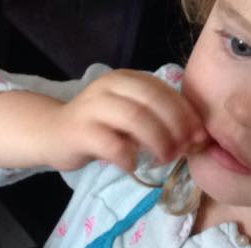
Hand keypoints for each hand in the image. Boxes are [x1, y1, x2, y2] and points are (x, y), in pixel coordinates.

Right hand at [37, 69, 207, 171]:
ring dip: (157, 141)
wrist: (51, 133)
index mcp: (126, 79)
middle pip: (152, 101)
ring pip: (135, 118)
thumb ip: (158, 120)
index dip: (186, 114)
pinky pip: (112, 145)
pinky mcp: (79, 132)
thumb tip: (196, 139)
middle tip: (185, 149)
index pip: (164, 90)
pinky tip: (133, 165)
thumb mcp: (129, 116)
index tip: (199, 136)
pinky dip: (129, 157)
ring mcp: (92, 107)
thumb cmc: (97, 128)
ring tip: (164, 159)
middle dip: (176, 127)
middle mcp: (109, 86)